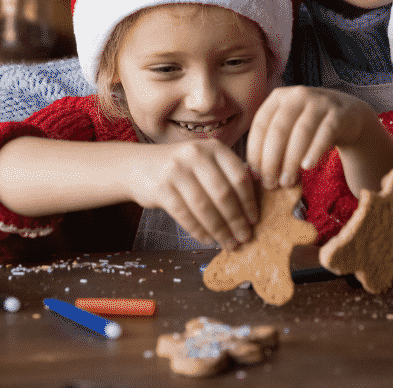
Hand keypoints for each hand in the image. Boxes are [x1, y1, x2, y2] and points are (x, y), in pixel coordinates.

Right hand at [124, 139, 257, 250]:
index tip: (255, 220)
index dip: (249, 201)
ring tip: (229, 244)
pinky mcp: (161, 187)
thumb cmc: (182, 170)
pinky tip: (208, 240)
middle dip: (236, 220)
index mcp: (214, 147)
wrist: (138, 166)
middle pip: (224, 193)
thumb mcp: (205, 163)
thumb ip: (226, 177)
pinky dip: (199, 231)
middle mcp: (196, 154)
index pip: (239, 176)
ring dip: (220, 230)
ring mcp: (176, 170)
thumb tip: (252, 212)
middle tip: (245, 237)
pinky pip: (185, 215)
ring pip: (205, 207)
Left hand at [247, 86, 378, 189]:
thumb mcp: (288, 126)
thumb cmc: (309, 125)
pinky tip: (307, 167)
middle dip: (271, 160)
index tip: (255, 175)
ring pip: (301, 133)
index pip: (260, 124)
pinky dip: (314, 151)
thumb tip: (253, 172)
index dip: (255, 151)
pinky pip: (325, 133)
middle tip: (270, 184)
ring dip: (291, 161)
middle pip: (279, 130)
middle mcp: (297, 95)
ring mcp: (320, 102)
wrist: (348, 115)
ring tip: (286, 182)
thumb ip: (270, 142)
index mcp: (278, 97)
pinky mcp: (338, 113)